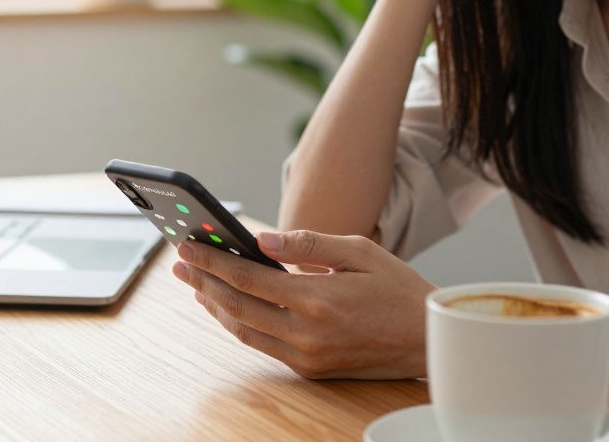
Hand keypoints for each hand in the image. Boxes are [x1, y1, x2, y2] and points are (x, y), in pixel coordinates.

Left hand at [172, 229, 435, 379]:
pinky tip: (229, 306)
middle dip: (203, 282)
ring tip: (196, 284)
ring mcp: (307, 356)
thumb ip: (308, 244)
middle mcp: (307, 333)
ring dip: (215, 306)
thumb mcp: (360, 252)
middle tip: (178, 263)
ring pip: (244, 331)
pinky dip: (240, 324)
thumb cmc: (399, 289)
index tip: (187, 246)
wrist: (430, 342)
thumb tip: (261, 239)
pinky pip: (263, 345)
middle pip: (237, 307)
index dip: (212, 261)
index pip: (248, 278)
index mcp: (318, 299)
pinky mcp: (311, 369)